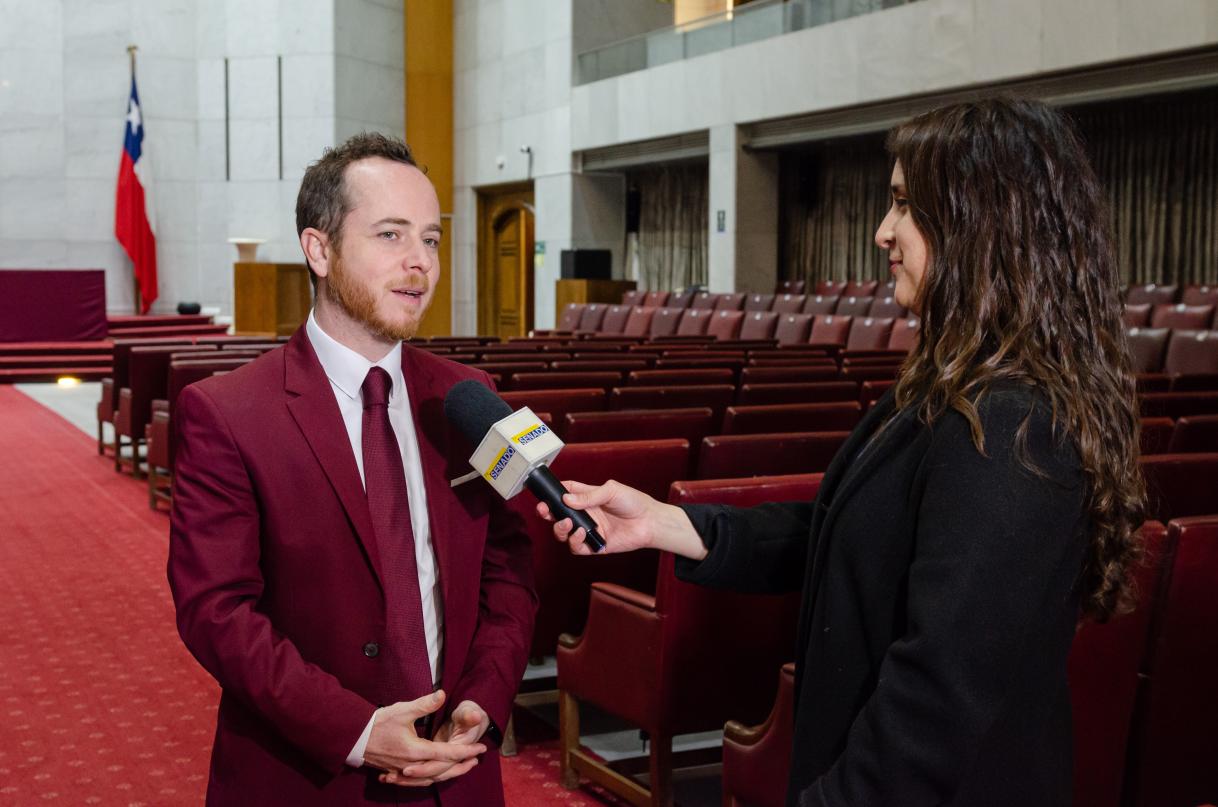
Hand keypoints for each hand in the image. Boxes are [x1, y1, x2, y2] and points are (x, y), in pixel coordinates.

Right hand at [364, 690, 485, 786]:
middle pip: (442, 771)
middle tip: (476, 760)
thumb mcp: (403, 710)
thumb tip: (443, 694)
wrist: (353, 737)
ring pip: (430, 778)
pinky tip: (434, 776)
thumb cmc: (378, 723)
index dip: (466, 751)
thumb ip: (425, 704)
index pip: (448, 753)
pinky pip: (417, 781)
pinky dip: (429, 779)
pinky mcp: (396, 772)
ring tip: (460, 768)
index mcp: (417, 750)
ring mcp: (403, 771)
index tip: (481, 748)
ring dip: (447, 774)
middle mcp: (412, 764)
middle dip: (461, 766)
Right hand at [536, 479, 706, 560]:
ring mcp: (589, 530)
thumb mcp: (611, 491)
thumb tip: (566, 500)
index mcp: (587, 497)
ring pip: (563, 533)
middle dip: (547, 513)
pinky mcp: (595, 546)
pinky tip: (582, 534)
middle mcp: (585, 514)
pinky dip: (574, 542)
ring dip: (559, 529)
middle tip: (544, 511)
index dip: (552, 494)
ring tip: (567, 524)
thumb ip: (589, 495)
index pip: (564, 493)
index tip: (544, 494)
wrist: (650, 522)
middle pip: (558, 515)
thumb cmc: (634, 502)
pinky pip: (576, 548)